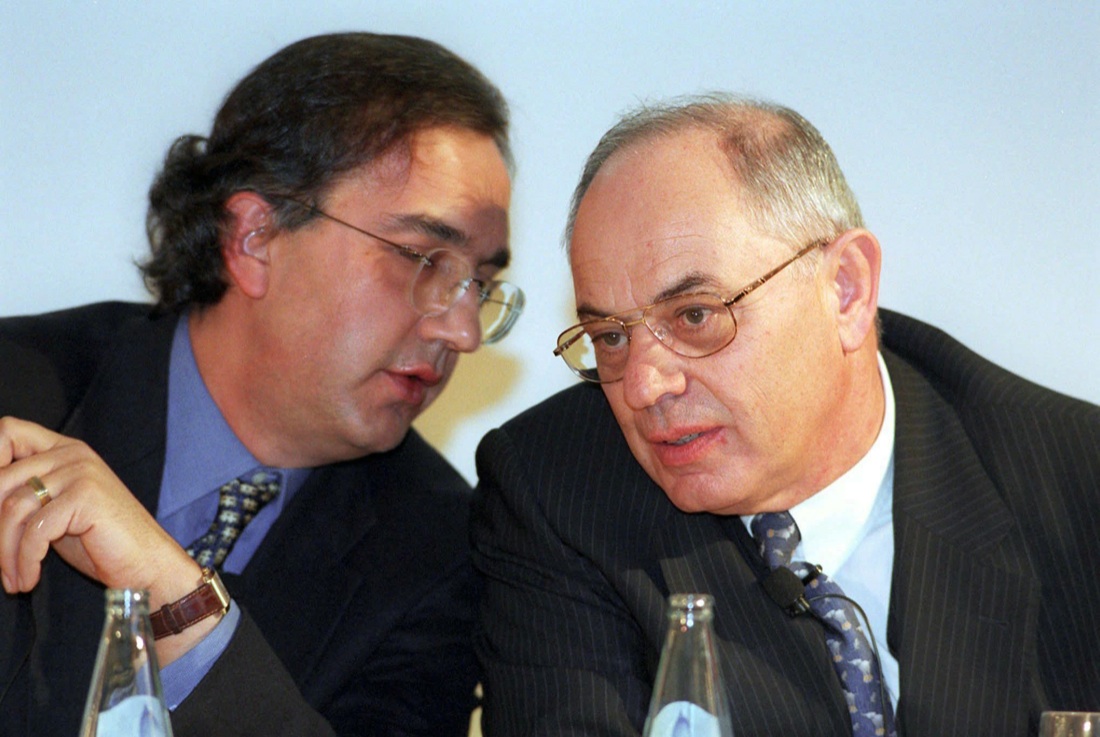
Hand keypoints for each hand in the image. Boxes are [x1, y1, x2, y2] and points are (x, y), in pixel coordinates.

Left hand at [0, 416, 199, 602]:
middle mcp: (72, 454)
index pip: (8, 432)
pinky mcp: (86, 497)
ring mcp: (81, 472)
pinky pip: (34, 531)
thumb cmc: (101, 540)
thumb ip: (23, 498)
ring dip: (5, 553)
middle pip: (1, 480)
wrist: (146, 562)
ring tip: (15, 579)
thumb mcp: (54, 511)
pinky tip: (29, 579)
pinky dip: (25, 561)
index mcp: (64, 450)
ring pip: (13, 509)